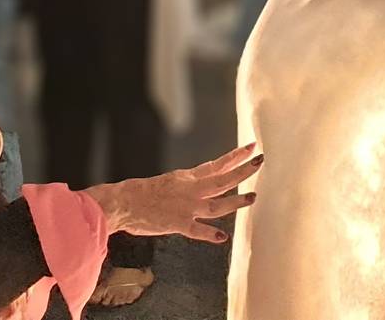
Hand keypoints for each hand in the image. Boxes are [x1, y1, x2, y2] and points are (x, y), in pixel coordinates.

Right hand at [87, 144, 261, 241]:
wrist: (123, 201)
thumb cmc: (141, 193)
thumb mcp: (169, 182)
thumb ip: (187, 185)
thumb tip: (200, 184)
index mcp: (187, 178)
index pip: (217, 165)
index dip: (235, 157)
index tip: (251, 147)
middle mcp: (190, 190)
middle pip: (222, 179)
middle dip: (243, 171)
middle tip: (260, 160)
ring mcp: (185, 207)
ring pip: (216, 204)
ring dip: (235, 201)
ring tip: (252, 197)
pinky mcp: (176, 223)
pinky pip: (196, 230)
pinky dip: (209, 234)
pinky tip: (222, 238)